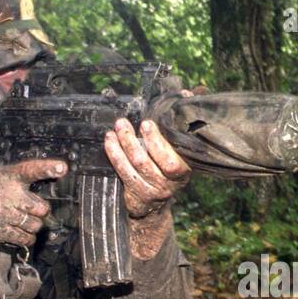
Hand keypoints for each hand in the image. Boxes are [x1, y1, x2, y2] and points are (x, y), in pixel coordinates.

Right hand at [0, 158, 62, 253]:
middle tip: (28, 209)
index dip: (46, 167)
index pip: (29, 169)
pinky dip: (26, 238)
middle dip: (39, 211)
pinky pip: (24, 238)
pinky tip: (19, 232)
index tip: (62, 167)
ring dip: (31, 226)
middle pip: (41, 207)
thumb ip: (18, 183)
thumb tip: (45, 196)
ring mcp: (1, 213)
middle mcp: (5, 193)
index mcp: (6, 176)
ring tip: (19, 220)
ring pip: (35, 225)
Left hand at [104, 117, 191, 258]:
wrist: (155, 204)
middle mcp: (169, 183)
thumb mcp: (180, 148)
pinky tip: (110, 142)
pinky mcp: (136, 194)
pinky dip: (115, 155)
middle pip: (148, 161)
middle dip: (134, 140)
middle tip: (124, 123)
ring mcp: (152, 190)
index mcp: (183, 170)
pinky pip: (123, 172)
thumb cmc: (168, 167)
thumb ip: (182, 122)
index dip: (157, 142)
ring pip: (134, 165)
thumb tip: (187, 94)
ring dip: (122, 144)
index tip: (146, 124)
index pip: (172, 160)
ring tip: (117, 128)